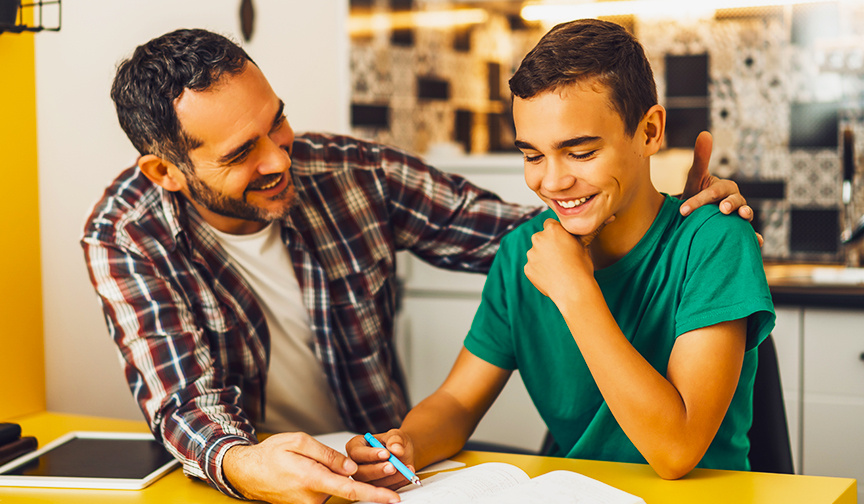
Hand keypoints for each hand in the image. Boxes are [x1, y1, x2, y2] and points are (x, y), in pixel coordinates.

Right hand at [222, 433, 399, 503]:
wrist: (247, 472)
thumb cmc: (271, 454)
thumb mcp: (299, 442)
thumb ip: (328, 456)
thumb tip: (352, 468)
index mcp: (312, 479)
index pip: (351, 490)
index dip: (375, 494)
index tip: (393, 498)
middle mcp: (313, 497)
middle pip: (347, 487)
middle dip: (366, 479)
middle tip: (387, 467)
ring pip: (337, 488)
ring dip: (343, 478)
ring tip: (325, 463)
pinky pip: (327, 491)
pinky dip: (332, 481)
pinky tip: (319, 470)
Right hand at [347, 430, 416, 489]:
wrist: (403, 452)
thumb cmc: (394, 442)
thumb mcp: (395, 435)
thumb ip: (395, 440)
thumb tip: (396, 449)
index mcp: (355, 446)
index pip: (356, 452)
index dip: (370, 455)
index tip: (386, 454)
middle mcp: (357, 464)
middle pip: (360, 472)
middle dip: (378, 470)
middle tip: (392, 467)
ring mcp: (365, 478)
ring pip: (372, 483)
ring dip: (391, 478)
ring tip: (404, 469)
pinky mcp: (375, 487)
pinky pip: (384, 489)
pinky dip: (397, 482)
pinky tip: (406, 475)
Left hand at [524, 218, 602, 301]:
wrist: (574, 290)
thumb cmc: (582, 266)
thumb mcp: (586, 245)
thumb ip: (591, 230)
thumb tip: (611, 218)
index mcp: (552, 229)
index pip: (550, 224)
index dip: (557, 233)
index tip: (564, 242)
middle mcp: (538, 239)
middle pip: (541, 238)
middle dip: (548, 244)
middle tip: (562, 256)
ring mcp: (531, 254)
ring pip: (536, 253)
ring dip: (543, 258)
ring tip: (558, 268)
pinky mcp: (527, 269)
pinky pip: (533, 267)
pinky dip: (539, 271)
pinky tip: (552, 276)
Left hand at [677, 132, 762, 245]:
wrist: (697, 216)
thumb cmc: (697, 194)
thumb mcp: (695, 178)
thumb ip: (701, 158)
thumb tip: (705, 133)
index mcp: (726, 188)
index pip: (714, 191)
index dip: (699, 200)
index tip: (682, 210)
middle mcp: (736, 201)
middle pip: (735, 201)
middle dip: (730, 204)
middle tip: (723, 209)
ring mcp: (739, 216)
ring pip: (745, 215)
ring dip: (745, 215)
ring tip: (742, 217)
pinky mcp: (740, 230)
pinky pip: (751, 234)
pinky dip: (756, 238)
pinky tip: (757, 242)